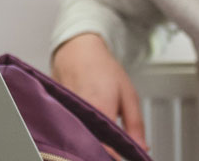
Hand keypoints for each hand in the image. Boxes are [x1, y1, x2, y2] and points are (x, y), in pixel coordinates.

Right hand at [51, 33, 147, 149]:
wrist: (77, 49)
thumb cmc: (103, 68)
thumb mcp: (129, 95)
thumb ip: (135, 125)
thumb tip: (142, 149)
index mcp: (101, 110)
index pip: (107, 149)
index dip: (114, 157)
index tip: (121, 156)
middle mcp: (80, 114)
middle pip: (91, 146)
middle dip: (101, 152)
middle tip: (111, 150)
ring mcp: (66, 113)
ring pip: (79, 138)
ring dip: (88, 142)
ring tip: (98, 140)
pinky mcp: (57, 112)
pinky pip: (68, 129)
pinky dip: (77, 133)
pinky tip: (83, 131)